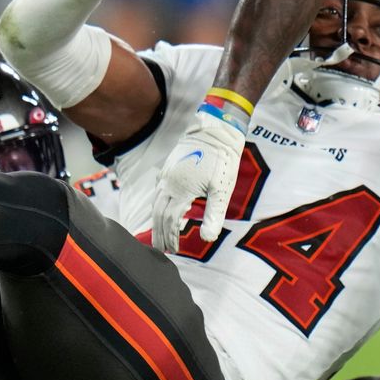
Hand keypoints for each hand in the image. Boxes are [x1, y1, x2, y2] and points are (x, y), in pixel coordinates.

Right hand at [151, 106, 248, 249]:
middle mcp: (168, 183)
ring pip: (156, 202)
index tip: (173, 250)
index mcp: (181, 190)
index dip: (171, 237)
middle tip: (161, 249)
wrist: (215, 129)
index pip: (171, 221)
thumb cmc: (222, 159)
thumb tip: (208, 239)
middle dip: (159, 233)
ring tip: (159, 235)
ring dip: (156, 221)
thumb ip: (213, 215)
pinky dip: (158, 205)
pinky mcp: (168, 168)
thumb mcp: (222, 189)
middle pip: (158, 214)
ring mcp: (166, 175)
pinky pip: (158, 191)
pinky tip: (162, 210)